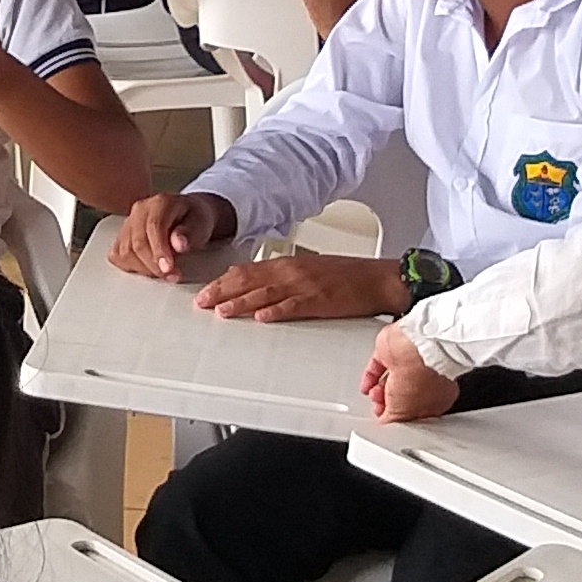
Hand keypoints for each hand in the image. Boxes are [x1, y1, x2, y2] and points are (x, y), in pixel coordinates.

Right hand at [112, 189, 235, 276]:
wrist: (188, 217)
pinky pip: (117, 256)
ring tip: (163, 273)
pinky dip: (131, 267)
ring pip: (125, 252)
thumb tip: (178, 244)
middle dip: (154, 265)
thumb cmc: (195, 220)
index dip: (159, 251)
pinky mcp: (121, 236)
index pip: (154, 227)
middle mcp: (140, 210)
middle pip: (137, 242)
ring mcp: (128, 223)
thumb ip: (191, 233)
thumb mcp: (202, 224)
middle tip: (171, 276)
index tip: (168, 269)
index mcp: (161, 203)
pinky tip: (148, 268)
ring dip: (144, 269)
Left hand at [194, 248, 408, 323]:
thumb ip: (281, 275)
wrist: (378, 279)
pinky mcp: (321, 301)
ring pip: (266, 293)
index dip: (223, 281)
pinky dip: (277, 311)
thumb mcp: (309, 269)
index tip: (206, 290)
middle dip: (223, 291)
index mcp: (289, 264)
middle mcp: (293, 271)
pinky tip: (262, 317)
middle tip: (202, 303)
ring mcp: (306, 286)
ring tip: (222, 311)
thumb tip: (255, 282)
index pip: (248, 270)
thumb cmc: (347, 276)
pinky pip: (294, 306)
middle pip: (250, 280)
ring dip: (241, 303)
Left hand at [361, 324, 458, 423]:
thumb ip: (394, 421)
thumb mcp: (405, 413)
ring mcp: (408, 362)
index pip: (416, 410)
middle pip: (401, 395)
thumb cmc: (421, 378)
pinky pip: (378, 366)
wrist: (414, 348)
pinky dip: (370, 377)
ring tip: (375, 396)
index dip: (401, 416)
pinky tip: (366, 386)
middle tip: (381, 409)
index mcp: (437, 396)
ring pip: (390, 381)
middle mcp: (426, 378)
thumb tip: (386, 425)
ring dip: (379, 392)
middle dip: (389, 403)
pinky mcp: (392, 350)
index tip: (390, 421)